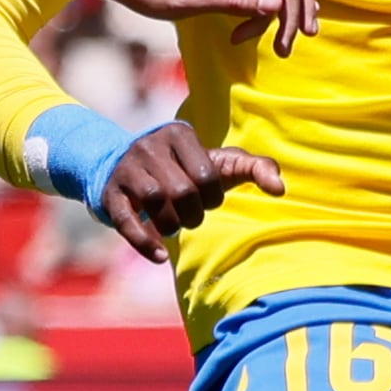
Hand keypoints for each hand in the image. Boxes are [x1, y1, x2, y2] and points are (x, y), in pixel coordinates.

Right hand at [99, 123, 283, 262]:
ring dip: (171, 225)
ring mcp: (127, 169)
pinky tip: (159, 256)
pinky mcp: (110, 195)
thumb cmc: (184, 169)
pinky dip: (145, 243)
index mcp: (179, 134)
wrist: (124, 169)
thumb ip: (255, 167)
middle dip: (193, 213)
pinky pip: (126, 221)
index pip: (206, 175)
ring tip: (173, 226)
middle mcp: (149, 146)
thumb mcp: (219, 163)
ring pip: (155, 201)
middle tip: (191, 216)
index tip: (205, 197)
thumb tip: (281, 189)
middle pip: (182, 191)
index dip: (212, 196)